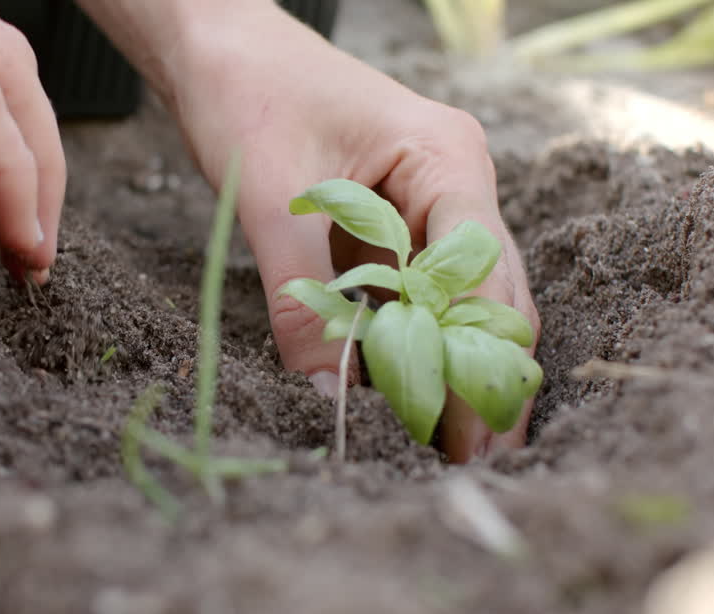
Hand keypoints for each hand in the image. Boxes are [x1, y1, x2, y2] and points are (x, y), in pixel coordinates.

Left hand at [167, 5, 539, 460]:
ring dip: (453, 367)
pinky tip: (409, 394)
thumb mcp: (270, 201)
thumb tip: (328, 398)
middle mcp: (457, 181)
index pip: (484, 278)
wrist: (221, 46)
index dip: (479, 363)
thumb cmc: (249, 96)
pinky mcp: (400, 220)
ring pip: (461, 300)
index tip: (464, 439)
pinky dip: (414, 342)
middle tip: (468, 466)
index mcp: (446, 160)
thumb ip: (302, 300)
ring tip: (447, 448)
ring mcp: (433, 201)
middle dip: (482, 379)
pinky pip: (419, 291)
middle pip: (492, 296)